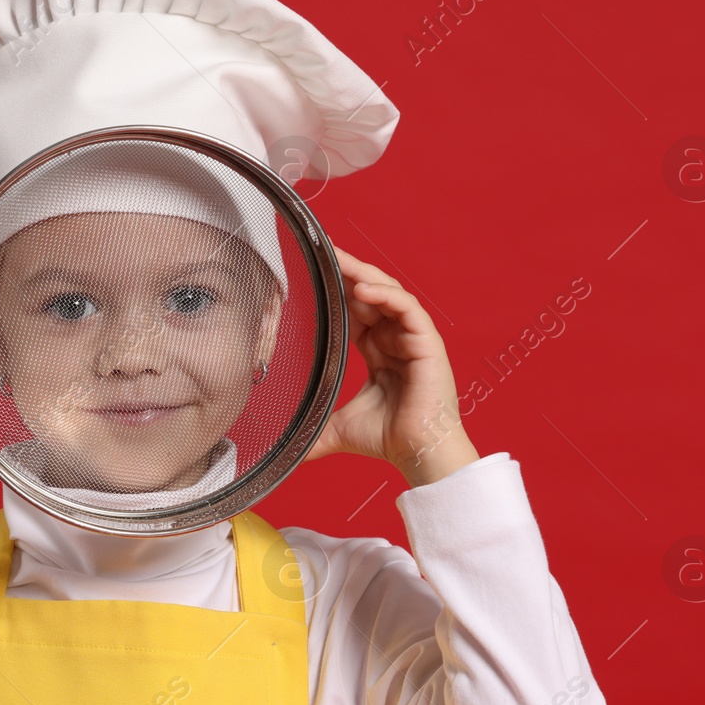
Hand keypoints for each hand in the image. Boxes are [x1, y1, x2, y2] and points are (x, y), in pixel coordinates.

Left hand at [303, 246, 477, 484]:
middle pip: (372, 292)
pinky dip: (386, 295)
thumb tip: (277, 448)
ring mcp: (413, 338)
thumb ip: (310, 430)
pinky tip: (363, 289)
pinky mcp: (427, 343)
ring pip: (389, 293)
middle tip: (323, 250)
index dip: (336, 289)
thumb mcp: (336, 428)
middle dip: (347, 271)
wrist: (417, 454)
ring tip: (338, 261)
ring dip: (364, 274)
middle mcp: (396, 339)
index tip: (313, 271)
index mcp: (379, 350)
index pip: (356, 308)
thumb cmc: (387, 439)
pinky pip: (407, 308)